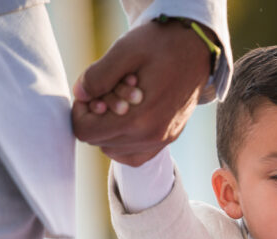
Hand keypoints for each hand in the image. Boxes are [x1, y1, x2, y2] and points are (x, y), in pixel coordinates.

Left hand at [72, 20, 213, 164]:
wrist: (197, 48)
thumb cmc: (162, 45)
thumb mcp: (125, 51)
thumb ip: (97, 75)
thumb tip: (79, 94)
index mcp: (141, 119)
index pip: (87, 132)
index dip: (79, 111)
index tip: (89, 91)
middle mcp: (152, 136)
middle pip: (99, 141)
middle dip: (94, 118)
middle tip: (106, 91)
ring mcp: (162, 140)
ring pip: (114, 150)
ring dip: (108, 129)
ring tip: (119, 102)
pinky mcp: (168, 138)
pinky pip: (134, 155)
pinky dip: (123, 141)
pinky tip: (125, 119)